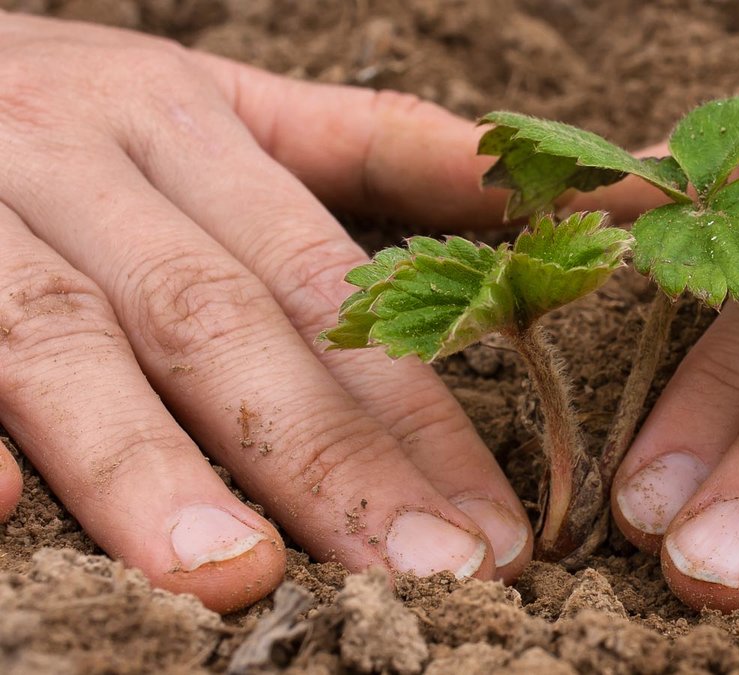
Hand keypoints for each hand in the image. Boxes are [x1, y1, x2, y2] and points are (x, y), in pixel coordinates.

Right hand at [0, 12, 531, 611]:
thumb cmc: (68, 104)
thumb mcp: (216, 101)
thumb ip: (376, 145)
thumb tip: (541, 190)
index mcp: (182, 122)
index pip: (325, 284)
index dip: (416, 411)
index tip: (498, 529)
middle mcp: (78, 163)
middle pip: (219, 321)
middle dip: (326, 457)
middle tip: (425, 573)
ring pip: (62, 341)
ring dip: (148, 466)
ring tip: (236, 581)